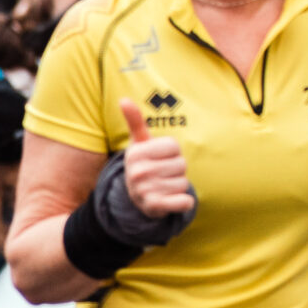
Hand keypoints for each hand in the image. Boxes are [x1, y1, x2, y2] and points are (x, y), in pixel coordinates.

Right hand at [118, 100, 193, 216]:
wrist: (135, 198)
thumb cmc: (143, 163)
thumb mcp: (138, 143)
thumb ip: (134, 121)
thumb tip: (124, 99)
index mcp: (135, 154)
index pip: (174, 146)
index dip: (172, 152)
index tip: (159, 158)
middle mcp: (138, 172)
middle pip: (181, 164)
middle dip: (176, 170)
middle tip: (162, 174)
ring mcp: (145, 191)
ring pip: (184, 183)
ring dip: (178, 186)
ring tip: (163, 186)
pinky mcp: (155, 208)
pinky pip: (184, 202)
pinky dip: (184, 202)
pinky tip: (173, 201)